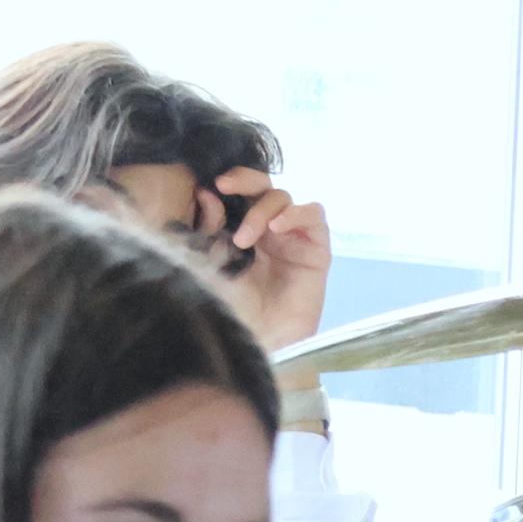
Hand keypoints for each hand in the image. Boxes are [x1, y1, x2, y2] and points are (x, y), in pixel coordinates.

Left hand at [197, 167, 332, 352]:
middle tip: (224, 186)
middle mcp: (269, 230)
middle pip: (263, 187)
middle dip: (244, 181)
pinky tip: (276, 228)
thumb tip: (205, 194)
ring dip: (262, 210)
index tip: (209, 186)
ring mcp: (294, 238)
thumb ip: (210, 229)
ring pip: (284, 199)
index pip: (240, 193)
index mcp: (243, 229)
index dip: (229, 182)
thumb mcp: (212, 263)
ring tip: (246, 238)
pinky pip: (314, 216)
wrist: (259, 340)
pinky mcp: (317, 250)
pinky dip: (296, 215)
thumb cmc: (233, 307)